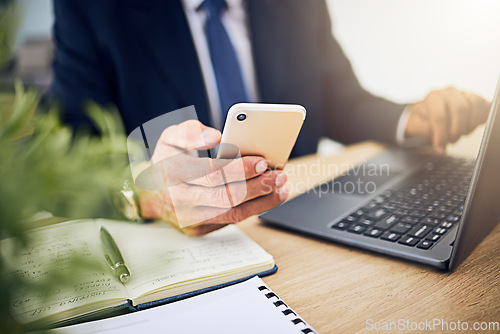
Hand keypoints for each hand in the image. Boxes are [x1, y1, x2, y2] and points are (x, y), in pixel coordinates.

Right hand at [136, 120, 287, 235]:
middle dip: (257, 186)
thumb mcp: (169, 138)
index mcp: (172, 174)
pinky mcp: (200, 230)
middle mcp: (180, 201)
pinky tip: (270, 197)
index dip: (240, 169)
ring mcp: (190, 219)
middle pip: (226, 197)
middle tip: (279, 174)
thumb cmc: (166, 162)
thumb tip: (215, 136)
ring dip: (262, 201)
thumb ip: (190, 131)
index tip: (263, 161)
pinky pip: (233, 221)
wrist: (148, 193)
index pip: (211, 174)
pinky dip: (255, 209)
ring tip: (281, 187)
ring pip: (233, 214)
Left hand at [405, 87, 489, 152]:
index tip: (440, 146)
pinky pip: (483, 107)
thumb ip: (422, 131)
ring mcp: (464, 95)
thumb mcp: (415, 125)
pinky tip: (468, 127)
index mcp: (433, 97)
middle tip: (451, 140)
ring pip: (474, 107)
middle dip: (456, 130)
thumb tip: (439, 142)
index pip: (439, 115)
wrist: (429, 114)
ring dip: (468, 126)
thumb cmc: (422, 120)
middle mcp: (449, 93)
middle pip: (460, 109)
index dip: (441, 133)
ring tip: (458, 134)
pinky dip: (478, 120)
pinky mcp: (476, 100)